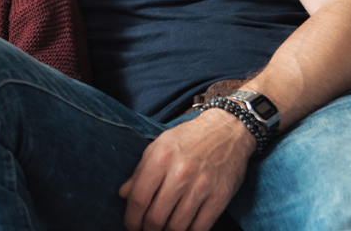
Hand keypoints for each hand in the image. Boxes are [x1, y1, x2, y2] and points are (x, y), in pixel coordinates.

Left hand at [118, 109, 254, 230]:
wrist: (227, 130)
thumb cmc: (188, 138)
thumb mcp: (158, 146)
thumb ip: (139, 171)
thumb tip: (123, 194)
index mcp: (161, 158)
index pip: (139, 198)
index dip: (131, 218)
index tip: (130, 225)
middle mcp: (181, 173)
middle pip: (156, 216)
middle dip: (147, 229)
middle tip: (146, 230)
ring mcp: (202, 186)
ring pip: (178, 226)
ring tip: (162, 230)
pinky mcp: (220, 196)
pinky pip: (201, 227)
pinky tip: (182, 230)